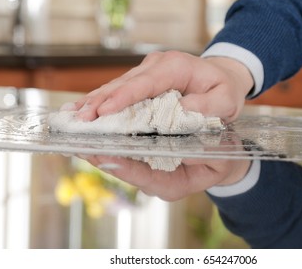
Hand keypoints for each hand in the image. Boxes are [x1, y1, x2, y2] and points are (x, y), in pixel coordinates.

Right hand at [72, 51, 253, 123]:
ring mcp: (147, 71)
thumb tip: (179, 112)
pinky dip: (102, 101)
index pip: (145, 83)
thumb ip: (207, 107)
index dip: (123, 97)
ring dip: (95, 102)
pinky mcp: (142, 80)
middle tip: (80, 120)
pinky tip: (86, 109)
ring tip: (74, 116)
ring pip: (117, 86)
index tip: (104, 110)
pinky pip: (119, 91)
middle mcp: (157, 66)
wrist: (221, 78)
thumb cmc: (223, 91)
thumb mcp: (226, 101)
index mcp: (176, 68)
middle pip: (124, 84)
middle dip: (100, 102)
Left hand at [78, 132, 250, 200]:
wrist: (222, 155)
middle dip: (100, 153)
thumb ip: (206, 156)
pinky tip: (96, 118)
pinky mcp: (143, 153)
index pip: (143, 177)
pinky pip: (123, 145)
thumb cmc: (223, 157)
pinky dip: (109, 132)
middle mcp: (155, 178)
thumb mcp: (222, 156)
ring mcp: (147, 166)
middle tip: (77, 140)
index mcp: (174, 184)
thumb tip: (185, 150)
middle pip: (124, 167)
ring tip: (79, 126)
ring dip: (99, 142)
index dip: (122, 166)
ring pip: (119, 156)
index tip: (101, 155)